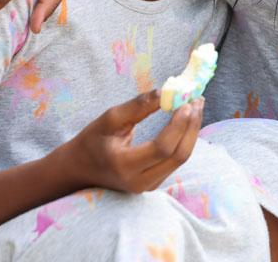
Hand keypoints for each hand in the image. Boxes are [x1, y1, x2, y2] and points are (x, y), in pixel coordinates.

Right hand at [57, 91, 202, 192]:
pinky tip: (188, 119)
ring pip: (181, 158)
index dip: (178, 125)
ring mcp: (149, 186)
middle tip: (197, 100)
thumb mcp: (109, 120)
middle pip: (178, 155)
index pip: (162, 148)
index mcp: (124, 166)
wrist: (80, 170)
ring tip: (196, 105)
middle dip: (191, 126)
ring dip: (192, 131)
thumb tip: (165, 91)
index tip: (186, 102)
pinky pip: (176, 160)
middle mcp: (139, 181)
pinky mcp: (155, 182)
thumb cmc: (92, 141)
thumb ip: (138, 106)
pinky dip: (185, 138)